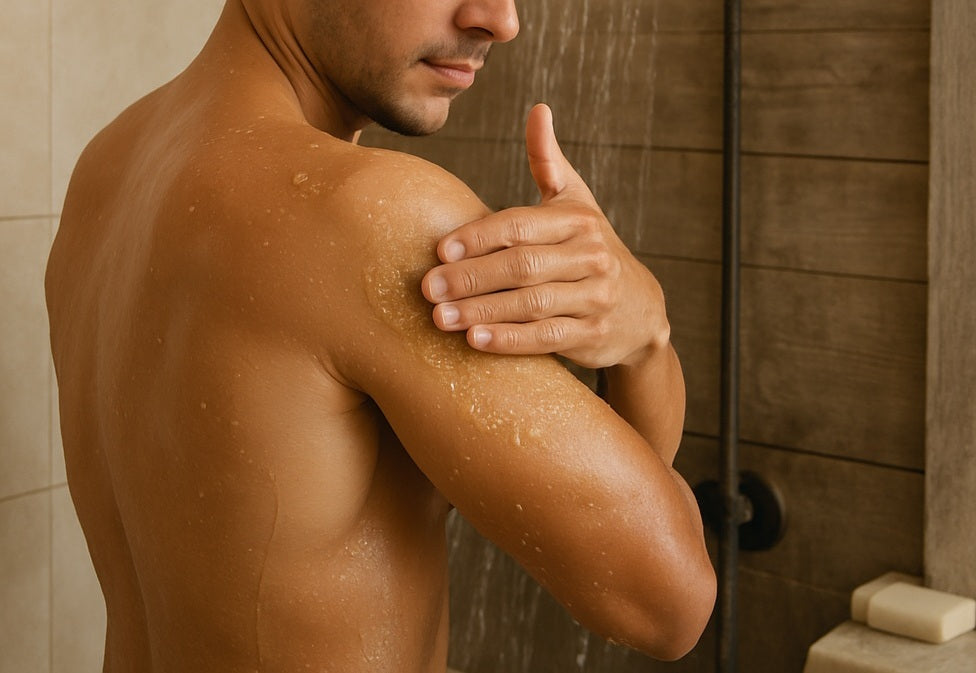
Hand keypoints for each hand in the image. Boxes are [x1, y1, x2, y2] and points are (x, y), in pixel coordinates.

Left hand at [421, 104, 670, 369]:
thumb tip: (538, 110)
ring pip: (531, 304)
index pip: (520, 225)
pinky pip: (546, 338)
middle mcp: (591, 257)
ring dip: (482, 311)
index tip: (439, 249)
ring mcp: (595, 298)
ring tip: (440, 317)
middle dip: (471, 277)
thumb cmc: (589, 248)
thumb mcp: (576, 203)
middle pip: (522, 266)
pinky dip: (509, 340)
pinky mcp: (593, 334)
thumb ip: (549, 161)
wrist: (640, 309)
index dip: (478, 237)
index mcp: (578, 221)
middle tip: (428, 288)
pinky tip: (474, 341)